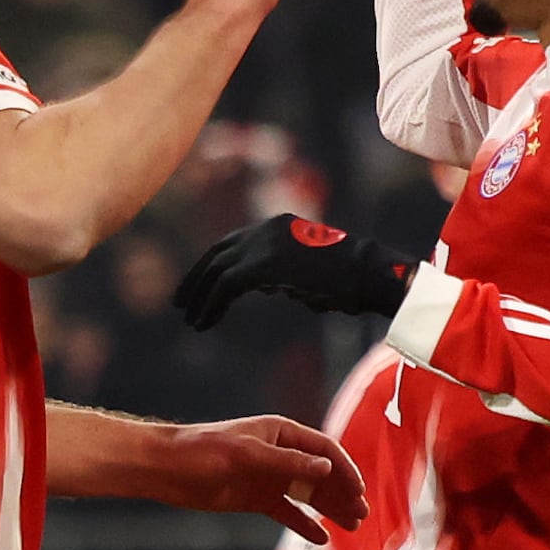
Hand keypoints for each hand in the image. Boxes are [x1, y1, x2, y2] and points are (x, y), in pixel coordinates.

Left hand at [141, 412, 367, 538]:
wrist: (168, 468)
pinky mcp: (257, 499)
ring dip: (331, 509)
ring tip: (352, 526)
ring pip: (309, 495)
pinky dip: (305, 524)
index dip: (345, 469)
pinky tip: (322, 538)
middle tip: (362, 515)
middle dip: (343, 493)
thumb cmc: (204, 450)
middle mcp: (280, 454)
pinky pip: (288, 512)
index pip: (324, 450)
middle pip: (321, 474)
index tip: (359, 490)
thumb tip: (327, 469)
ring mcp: (270, 478)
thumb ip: (288, 463)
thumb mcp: (248, 455)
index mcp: (281, 433)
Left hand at [177, 213, 410, 329]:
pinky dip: (211, 305)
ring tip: (189, 318)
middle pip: (218, 251)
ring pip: (216, 269)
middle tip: (180, 302)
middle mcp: (266, 228)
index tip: (199, 287)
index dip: (212, 265)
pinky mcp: (262, 265)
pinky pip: (225, 287)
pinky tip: (203, 323)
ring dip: (199, 295)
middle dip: (196, 278)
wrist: (369, 274)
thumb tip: (271, 287)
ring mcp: (263, 244)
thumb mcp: (311, 270)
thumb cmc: (351, 280)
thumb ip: (287, 272)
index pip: (233, 243)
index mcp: (277, 225)